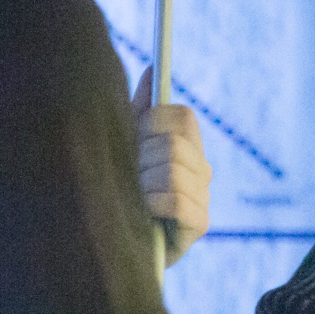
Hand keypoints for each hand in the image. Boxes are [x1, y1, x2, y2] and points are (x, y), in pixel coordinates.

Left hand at [132, 66, 210, 265]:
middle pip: (175, 144)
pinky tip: (145, 213)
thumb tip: (151, 70)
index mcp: (187, 146)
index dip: (154, 122)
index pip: (183, 117)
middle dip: (142, 159)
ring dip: (144, 185)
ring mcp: (204, 196)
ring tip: (135, 199)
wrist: (110, 243)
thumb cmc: (117, 190)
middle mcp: (202, 170)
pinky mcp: (200, 224)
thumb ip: (140, 109)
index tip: (135, 138)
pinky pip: (179, 200)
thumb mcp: (124, 145)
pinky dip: (154, 204)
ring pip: (174, 171)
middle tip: (130, 177)